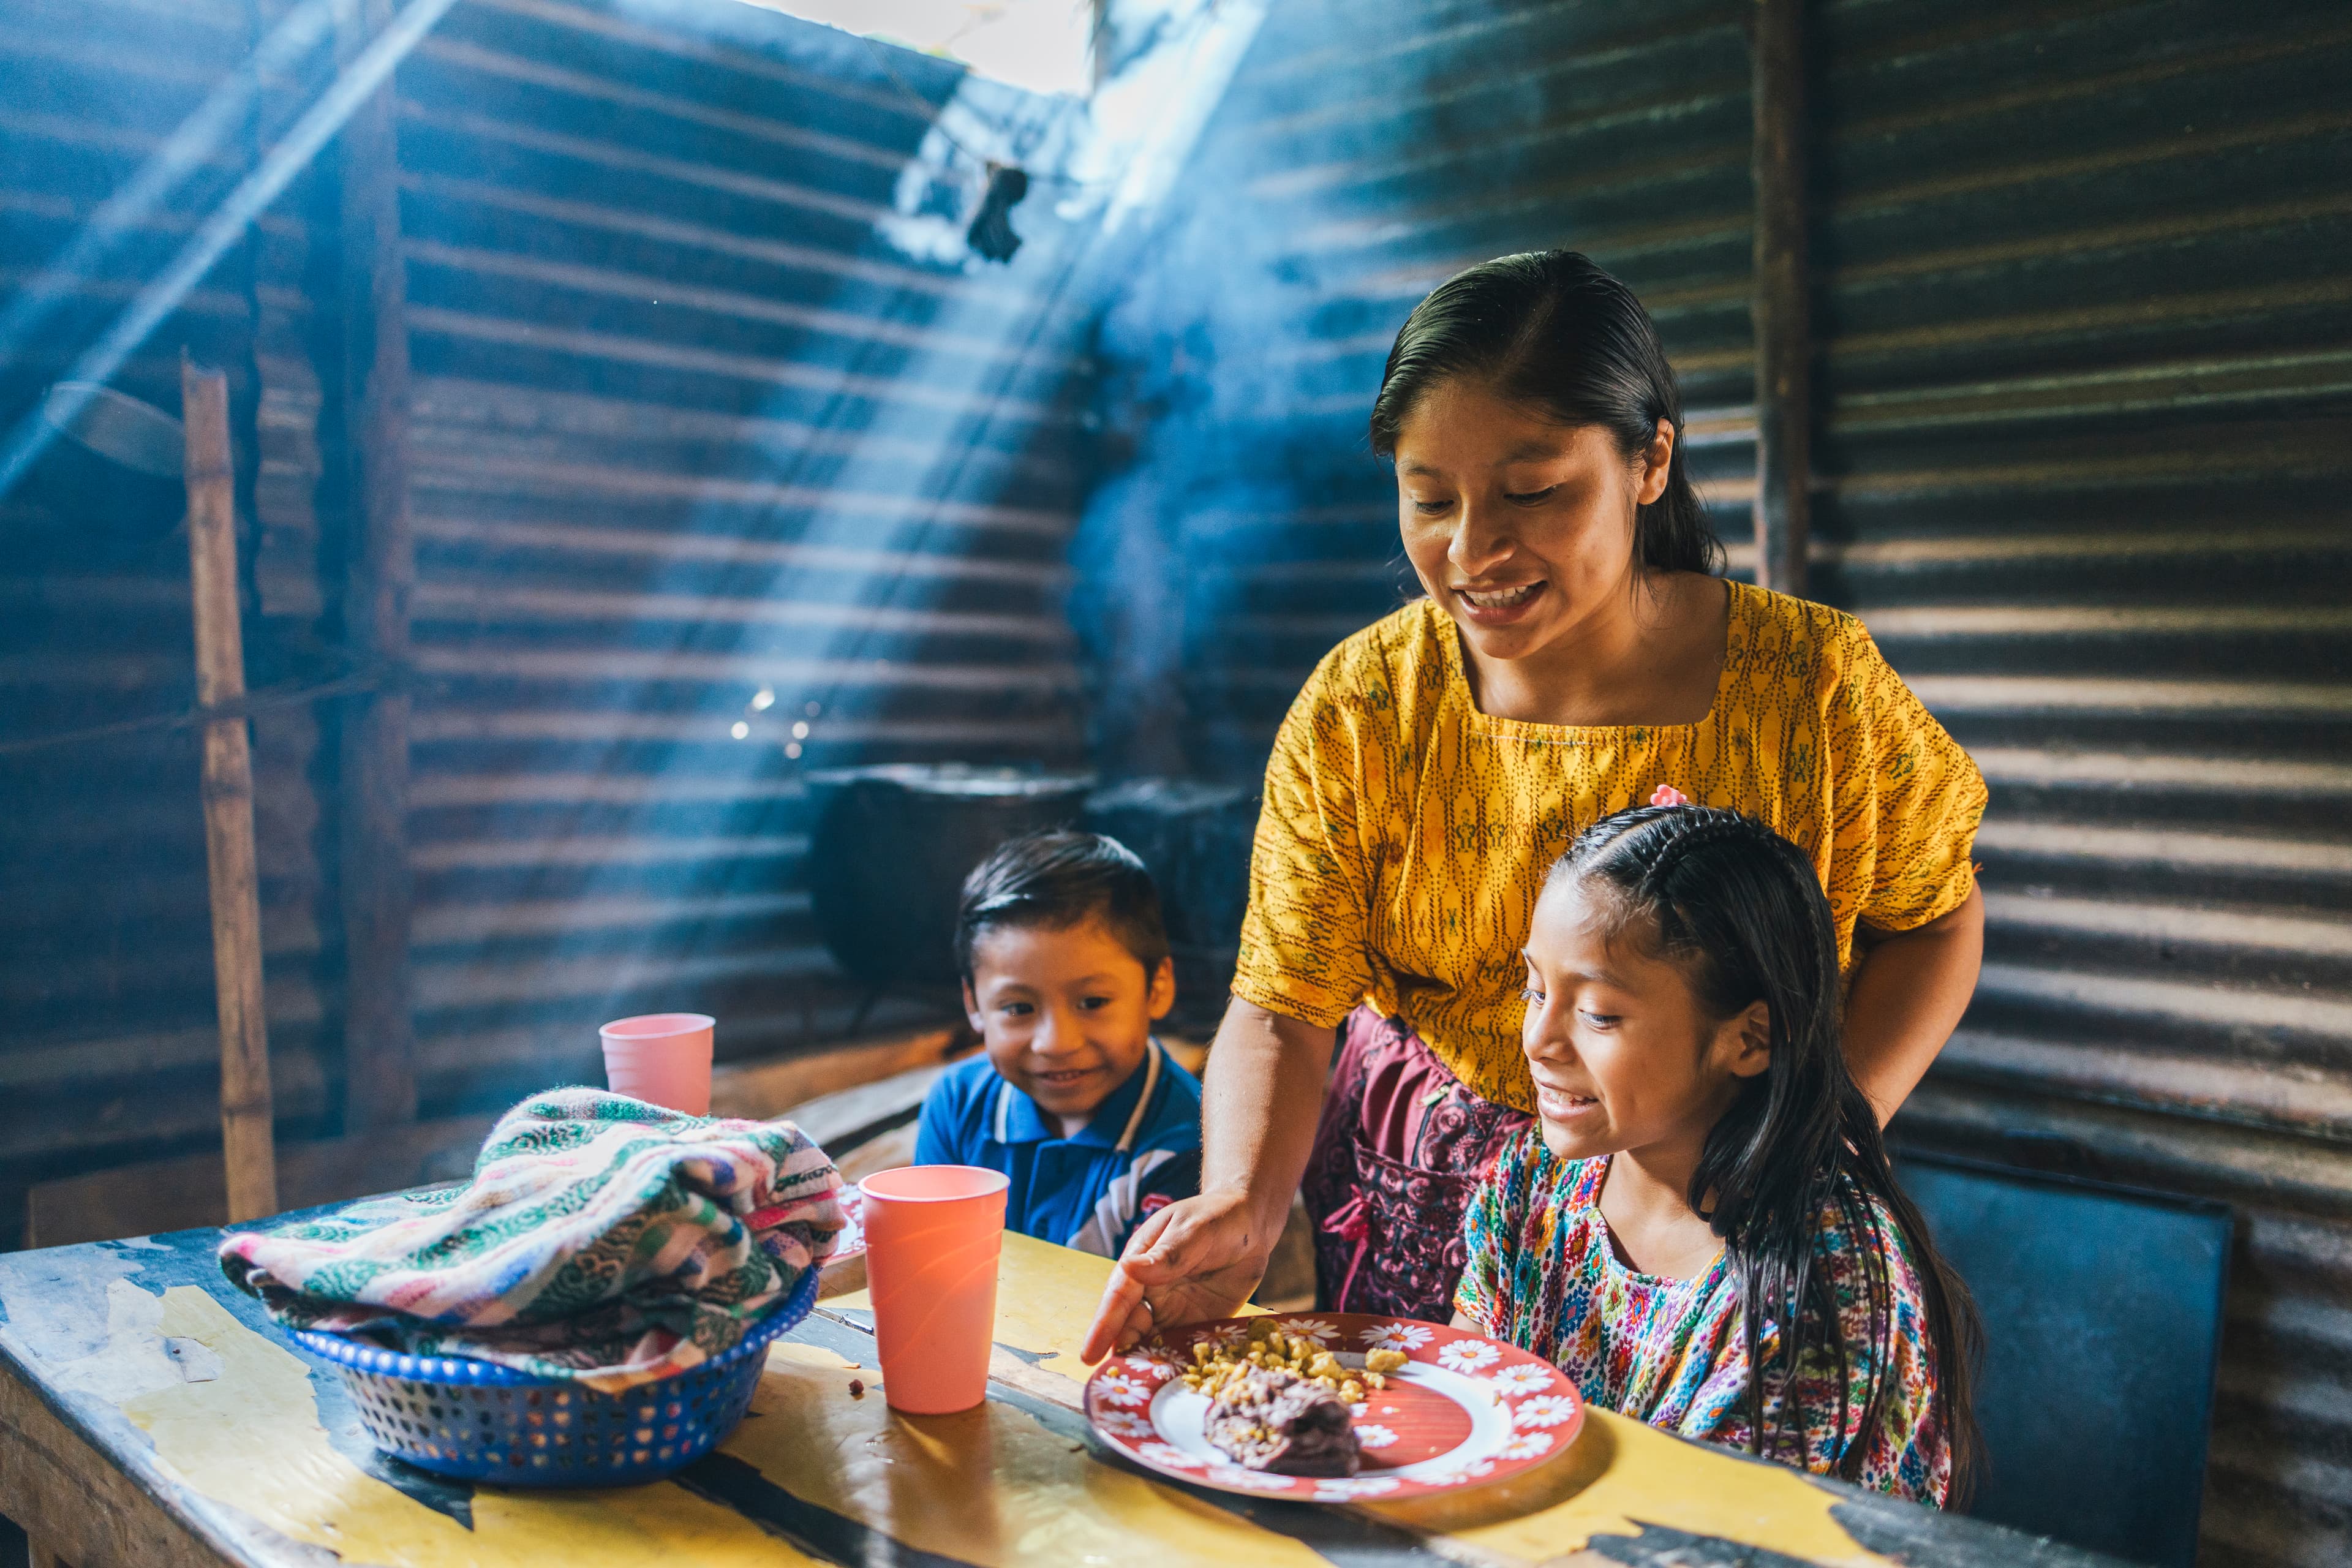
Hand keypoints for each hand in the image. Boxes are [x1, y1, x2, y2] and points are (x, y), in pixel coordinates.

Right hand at [1079, 1190, 1272, 1363]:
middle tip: (1116, 1382)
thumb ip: (1167, 1255)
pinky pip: (1182, 1345)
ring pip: (1153, 1341)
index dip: (1103, 1327)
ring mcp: (1173, 1309)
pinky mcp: (1195, 1323)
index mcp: (1140, 1263)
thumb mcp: (1193, 1231)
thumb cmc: (1216, 1217)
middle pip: (1130, 1326)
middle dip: (1121, 1353)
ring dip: (1147, 1362)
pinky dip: (1177, 1362)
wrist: (1251, 1224)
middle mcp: (1151, 1290)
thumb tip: (1130, 1269)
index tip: (1089, 1354)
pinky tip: (1176, 1381)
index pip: (1119, 1297)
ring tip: (1143, 1389)